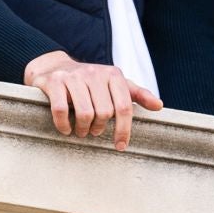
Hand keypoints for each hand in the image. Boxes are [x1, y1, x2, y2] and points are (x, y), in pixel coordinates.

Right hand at [23, 50, 163, 151]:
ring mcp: (73, 76)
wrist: (55, 66)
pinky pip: (61, 110)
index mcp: (113, 74)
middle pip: (104, 113)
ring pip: (85, 113)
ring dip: (83, 129)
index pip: (124, 107)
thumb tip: (159, 106)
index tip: (120, 146)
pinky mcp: (54, 82)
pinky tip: (66, 129)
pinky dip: (64, 125)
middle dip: (99, 128)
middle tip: (94, 131)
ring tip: (81, 131)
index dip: (124, 130)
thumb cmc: (90, 82)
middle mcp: (95, 73)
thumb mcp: (115, 85)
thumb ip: (137, 95)